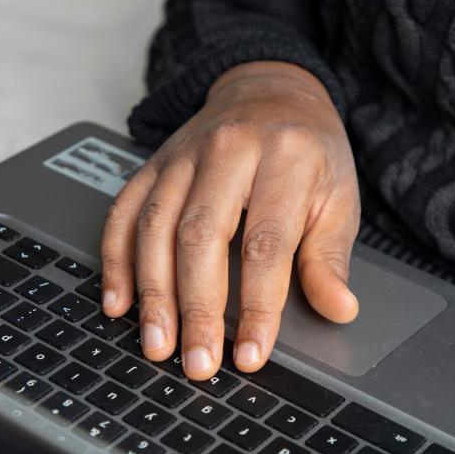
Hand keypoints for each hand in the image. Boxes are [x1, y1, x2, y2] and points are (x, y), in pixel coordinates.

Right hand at [102, 61, 359, 378]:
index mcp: (285, 158)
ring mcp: (182, 156)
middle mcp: (227, 151)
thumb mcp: (337, 198)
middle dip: (196, 308)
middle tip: (198, 362)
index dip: (258, 305)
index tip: (251, 354)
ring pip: (155, 227)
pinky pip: (124, 212)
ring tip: (157, 345)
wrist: (269, 91)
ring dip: (152, 294)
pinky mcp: (151, 164)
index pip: (266, 242)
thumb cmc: (309, 152)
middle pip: (201, 236)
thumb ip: (330, 256)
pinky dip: (116, 261)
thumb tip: (338, 309)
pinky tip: (118, 304)